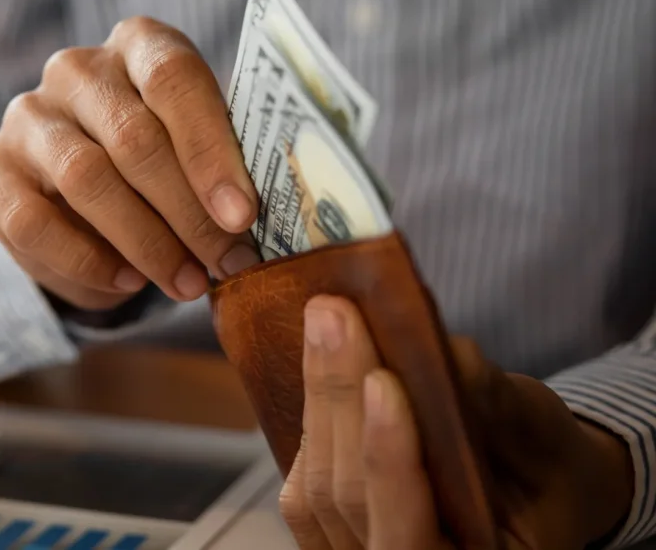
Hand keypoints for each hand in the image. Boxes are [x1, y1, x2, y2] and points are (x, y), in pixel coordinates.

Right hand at [0, 16, 259, 311]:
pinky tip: (128, 282)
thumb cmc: (156, 165)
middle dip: (188, 213)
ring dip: (146, 242)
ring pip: (87, 179)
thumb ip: (222, 166)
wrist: (73, 194)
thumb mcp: (194, 149)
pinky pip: (35, 222)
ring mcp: (28, 118)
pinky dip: (87, 260)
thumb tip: (253, 224)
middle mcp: (75, 69)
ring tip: (187, 283)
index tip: (241, 215)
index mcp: (138, 45)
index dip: (210, 150)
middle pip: (134, 137)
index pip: (173, 78)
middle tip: (227, 263)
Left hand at [280, 296, 635, 549]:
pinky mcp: (330, 529)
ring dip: (318, 396)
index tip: (382, 381)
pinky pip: (304, 483)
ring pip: (317, 488)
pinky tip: (318, 355)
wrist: (529, 485)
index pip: (411, 536)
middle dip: (339, 400)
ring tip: (324, 319)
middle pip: (350, 499)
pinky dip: (311, 414)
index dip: (390, 459)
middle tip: (333, 316)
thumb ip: (491, 401)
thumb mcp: (538, 430)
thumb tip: (442, 352)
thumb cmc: (541, 462)